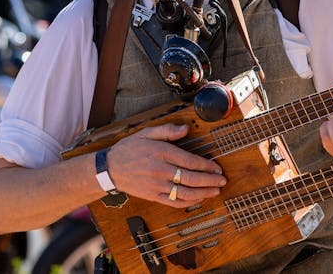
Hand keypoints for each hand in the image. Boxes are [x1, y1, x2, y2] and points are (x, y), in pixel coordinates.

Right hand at [107, 123, 225, 207]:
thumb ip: (167, 131)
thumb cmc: (129, 149)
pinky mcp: (153, 196)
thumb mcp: (147, 133)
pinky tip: (198, 199)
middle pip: (191, 178)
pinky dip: (189, 202)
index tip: (217, 168)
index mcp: (161, 153)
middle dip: (210, 180)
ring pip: (185, 192)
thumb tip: (186, 129)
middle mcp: (160, 170)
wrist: (109, 168)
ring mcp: (157, 185)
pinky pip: (174, 202)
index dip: (207, 166)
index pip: (190, 161)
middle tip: (222, 180)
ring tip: (215, 191)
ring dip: (203, 193)